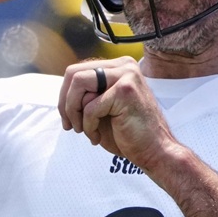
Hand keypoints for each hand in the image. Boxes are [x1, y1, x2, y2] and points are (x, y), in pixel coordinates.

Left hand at [58, 57, 177, 171]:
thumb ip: (87, 92)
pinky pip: (89, 107)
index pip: (76, 70)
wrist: (154, 151)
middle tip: (71, 125)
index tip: (68, 118)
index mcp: (118, 66)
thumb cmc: (127, 132)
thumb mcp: (102, 106)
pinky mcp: (125, 91)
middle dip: (66, 103)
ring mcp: (126, 75)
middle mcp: (124, 65)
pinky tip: (97, 137)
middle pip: (73, 74)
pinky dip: (88, 126)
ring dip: (74, 113)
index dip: (65, 96)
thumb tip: (63, 89)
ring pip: (78, 84)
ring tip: (83, 130)